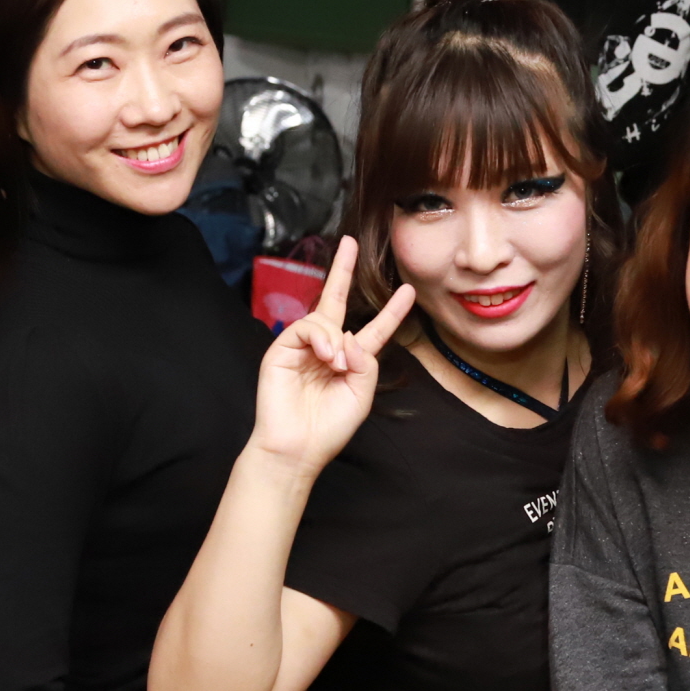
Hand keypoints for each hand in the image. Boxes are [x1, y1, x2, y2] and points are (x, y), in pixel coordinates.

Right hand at [245, 237, 417, 477]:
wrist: (298, 448)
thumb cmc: (328, 428)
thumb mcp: (362, 395)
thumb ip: (366, 362)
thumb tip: (348, 337)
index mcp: (349, 362)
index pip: (373, 330)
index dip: (391, 312)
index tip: (408, 291)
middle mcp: (326, 349)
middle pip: (334, 302)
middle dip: (342, 271)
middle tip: (349, 242)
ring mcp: (302, 348)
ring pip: (323, 318)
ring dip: (335, 338)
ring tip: (337, 365)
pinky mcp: (281, 350)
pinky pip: (305, 327)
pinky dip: (320, 338)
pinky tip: (326, 357)